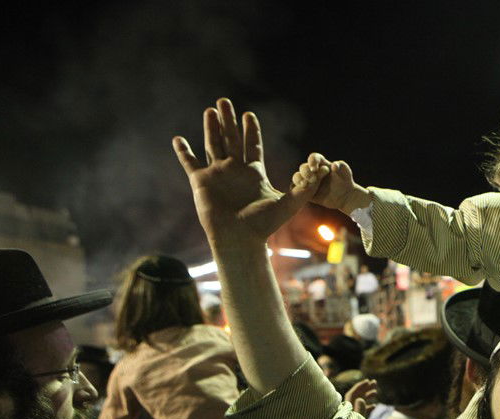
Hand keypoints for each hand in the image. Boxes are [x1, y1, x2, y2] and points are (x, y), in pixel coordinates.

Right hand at [173, 98, 318, 247]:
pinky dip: (183, 151)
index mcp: (253, 173)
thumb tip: (321, 170)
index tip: (249, 115)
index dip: (250, 130)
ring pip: (213, 145)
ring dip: (211, 127)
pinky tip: (178, 139)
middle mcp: (234, 170)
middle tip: (225, 100)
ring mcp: (217, 175)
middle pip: (231, 139)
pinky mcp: (201, 182)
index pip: (252, 146)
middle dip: (228, 120)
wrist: (240, 238)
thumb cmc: (264, 224)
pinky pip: (190, 163)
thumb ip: (305, 187)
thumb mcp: (290, 203)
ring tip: (210, 110)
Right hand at [294, 153, 370, 213]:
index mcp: (321, 163)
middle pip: (303, 168)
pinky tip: (302, 192)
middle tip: (313, 179)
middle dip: (306, 172)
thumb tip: (333, 166)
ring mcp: (309, 181)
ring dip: (299, 180)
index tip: (315, 168)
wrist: (346, 196)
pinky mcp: (307, 192)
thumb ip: (341, 166)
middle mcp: (313, 171)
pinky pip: (298, 189)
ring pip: (297, 177)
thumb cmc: (346, 180)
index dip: (312, 161)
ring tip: (305, 185)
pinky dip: (298, 189)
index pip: (313, 158)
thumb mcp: (346, 171)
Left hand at [344, 378, 377, 417]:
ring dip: (367, 396)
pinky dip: (368, 407)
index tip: (367, 381)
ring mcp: (353, 415)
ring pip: (360, 403)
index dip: (359, 386)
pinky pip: (362, 411)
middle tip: (375, 382)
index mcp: (348, 409)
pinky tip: (374, 406)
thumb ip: (359, 409)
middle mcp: (350, 410)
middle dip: (366, 388)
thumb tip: (360, 399)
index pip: (352, 394)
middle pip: (357, 396)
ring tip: (376, 392)